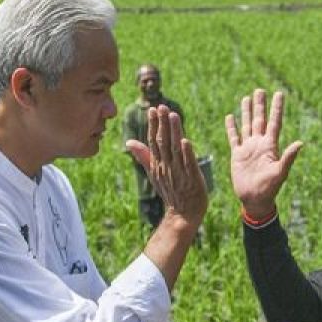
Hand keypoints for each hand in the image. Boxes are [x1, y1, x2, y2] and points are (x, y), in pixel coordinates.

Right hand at [126, 106, 207, 226]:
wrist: (182, 215)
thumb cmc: (171, 193)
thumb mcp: (154, 174)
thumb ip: (144, 156)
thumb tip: (129, 142)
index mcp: (158, 165)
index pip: (153, 141)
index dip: (153, 125)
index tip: (152, 109)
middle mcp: (167, 167)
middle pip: (163, 142)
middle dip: (162, 124)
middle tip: (162, 106)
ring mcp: (179, 173)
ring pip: (176, 149)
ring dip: (174, 132)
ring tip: (174, 115)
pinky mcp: (192, 179)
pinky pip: (188, 164)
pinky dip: (187, 153)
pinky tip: (186, 140)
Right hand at [225, 89, 303, 220]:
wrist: (254, 200)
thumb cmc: (269, 189)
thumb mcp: (280, 173)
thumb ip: (288, 157)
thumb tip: (300, 143)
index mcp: (270, 146)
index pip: (274, 122)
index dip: (277, 108)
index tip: (279, 94)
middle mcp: (259, 144)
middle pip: (260, 120)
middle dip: (260, 105)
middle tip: (260, 90)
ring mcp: (248, 149)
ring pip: (247, 125)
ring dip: (246, 112)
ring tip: (246, 98)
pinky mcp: (237, 155)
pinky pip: (234, 138)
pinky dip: (232, 127)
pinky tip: (230, 117)